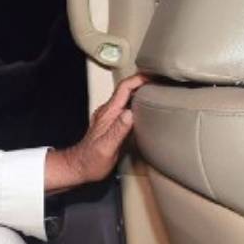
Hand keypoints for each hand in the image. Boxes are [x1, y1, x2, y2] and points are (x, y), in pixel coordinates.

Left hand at [45, 74, 149, 192]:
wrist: (79, 167)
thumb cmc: (91, 160)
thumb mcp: (106, 147)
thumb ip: (118, 130)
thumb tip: (130, 113)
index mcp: (108, 113)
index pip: (124, 88)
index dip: (140, 79)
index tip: (155, 77)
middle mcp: (108, 111)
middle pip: (127, 89)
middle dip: (144, 82)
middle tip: (163, 82)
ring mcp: (110, 116)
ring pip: (127, 97)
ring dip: (142, 91)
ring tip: (159, 91)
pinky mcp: (112, 123)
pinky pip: (126, 107)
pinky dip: (138, 103)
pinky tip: (147, 108)